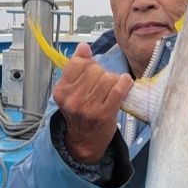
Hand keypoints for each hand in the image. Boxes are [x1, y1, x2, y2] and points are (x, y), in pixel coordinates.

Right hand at [53, 42, 131, 164]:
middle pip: (94, 70)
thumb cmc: (81, 114)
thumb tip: (83, 46)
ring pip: (107, 78)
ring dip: (113, 79)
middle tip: (103, 83)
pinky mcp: (104, 114)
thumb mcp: (71, 91)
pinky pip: (118, 88)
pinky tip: (125, 83)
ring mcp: (88, 108)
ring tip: (112, 87)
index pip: (78, 64)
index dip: (89, 64)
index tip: (93, 69)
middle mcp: (72, 99)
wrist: (85, 141)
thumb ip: (76, 67)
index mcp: (62, 91)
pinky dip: (124, 82)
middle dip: (102, 73)